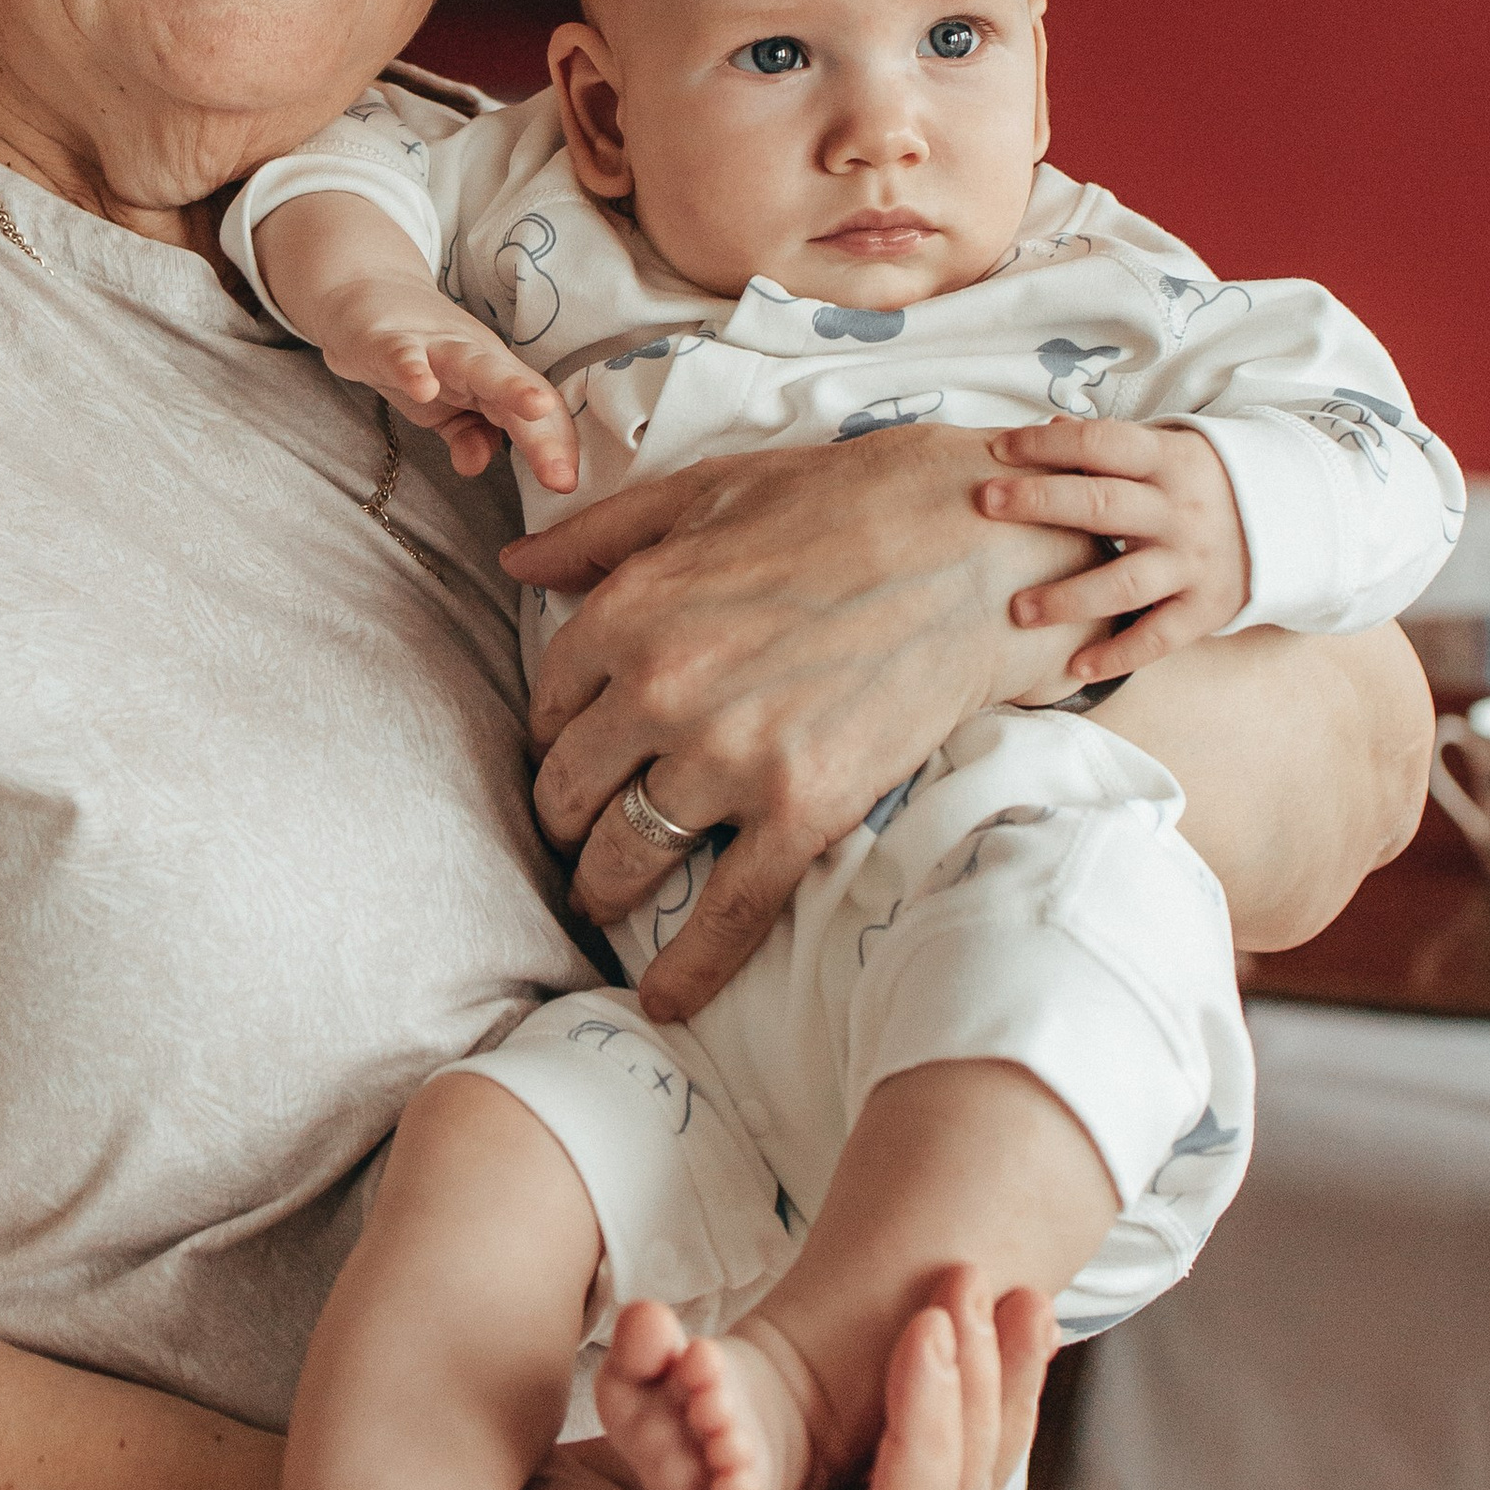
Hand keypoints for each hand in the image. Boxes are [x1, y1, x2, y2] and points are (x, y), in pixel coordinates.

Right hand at [324, 288, 578, 491]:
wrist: (365, 296)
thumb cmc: (417, 358)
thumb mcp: (445, 408)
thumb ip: (467, 436)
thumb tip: (476, 463)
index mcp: (494, 380)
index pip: (535, 416)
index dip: (553, 447)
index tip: (566, 484)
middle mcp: (475, 359)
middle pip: (519, 393)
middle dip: (544, 434)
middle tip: (562, 476)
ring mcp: (435, 347)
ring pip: (477, 366)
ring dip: (509, 386)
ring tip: (537, 407)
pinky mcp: (390, 341)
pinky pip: (404, 356)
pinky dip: (414, 370)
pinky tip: (423, 388)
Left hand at [508, 427, 1090, 1019]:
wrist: (971, 542)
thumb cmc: (839, 502)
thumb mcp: (701, 492)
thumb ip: (598, 534)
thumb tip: (519, 558)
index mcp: (628, 613)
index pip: (549, 708)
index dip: (556, 739)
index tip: (574, 756)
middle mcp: (662, 692)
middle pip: (570, 794)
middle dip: (564, 822)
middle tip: (576, 836)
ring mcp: (731, 758)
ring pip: (626, 858)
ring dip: (603, 890)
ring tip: (605, 898)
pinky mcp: (803, 811)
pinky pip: (727, 913)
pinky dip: (690, 967)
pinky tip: (663, 997)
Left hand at [976, 418, 1249, 679]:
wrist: (1293, 522)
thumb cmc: (1201, 483)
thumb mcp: (1167, 451)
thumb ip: (1109, 445)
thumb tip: (1048, 428)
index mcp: (1169, 460)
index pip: (1101, 444)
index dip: (1047, 444)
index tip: (998, 450)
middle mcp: (1180, 510)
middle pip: (1103, 507)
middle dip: (1040, 505)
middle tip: (985, 505)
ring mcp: (1193, 562)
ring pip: (1125, 582)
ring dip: (1069, 598)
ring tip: (1018, 610)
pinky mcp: (1205, 608)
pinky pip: (1157, 637)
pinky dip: (1117, 655)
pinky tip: (1074, 666)